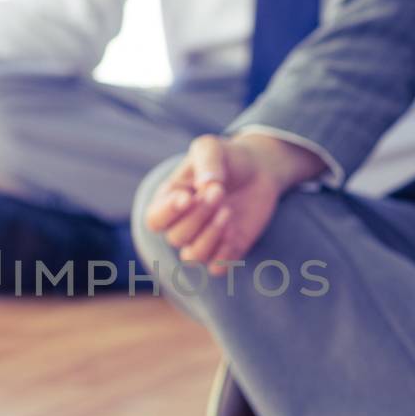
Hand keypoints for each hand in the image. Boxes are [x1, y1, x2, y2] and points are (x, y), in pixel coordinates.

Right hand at [143, 134, 323, 271]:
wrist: (259, 170)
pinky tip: (234, 232)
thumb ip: (206, 160)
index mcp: (169, 201)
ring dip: (210, 236)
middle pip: (176, 237)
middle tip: (218, 191)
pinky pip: (217, 268)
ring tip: (227, 212)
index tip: (188, 196)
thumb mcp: (212, 147)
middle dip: (198, 216)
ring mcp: (204, 240)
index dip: (168, 213)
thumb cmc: (227, 157)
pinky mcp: (227, 250)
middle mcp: (182, 225)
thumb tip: (205, 185)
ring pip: (193, 257)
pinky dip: (224, 256)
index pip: (154, 220)